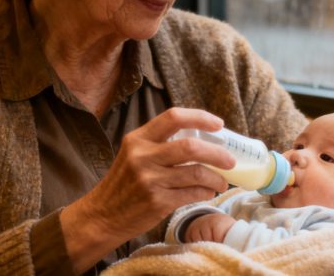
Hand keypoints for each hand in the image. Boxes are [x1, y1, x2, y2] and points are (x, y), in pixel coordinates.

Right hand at [59, 107, 235, 272]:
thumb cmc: (124, 183)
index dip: (201, 117)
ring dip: (216, 178)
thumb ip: (161, 144)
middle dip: (218, 153)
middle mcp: (143, 156)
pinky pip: (191, 193)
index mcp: (139, 138)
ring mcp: (150, 180)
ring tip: (222, 182)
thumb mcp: (134, 154)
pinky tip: (208, 192)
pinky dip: (205, 192)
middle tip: (231, 160)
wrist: (102, 215)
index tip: (219, 125)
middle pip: (191, 146)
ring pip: (196, 173)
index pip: (174, 117)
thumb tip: (203, 139)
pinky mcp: (156, 202)